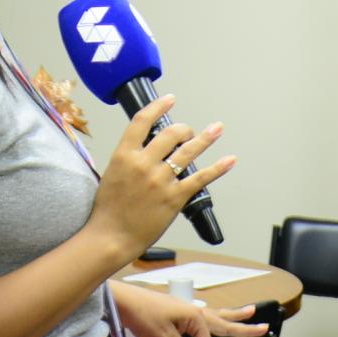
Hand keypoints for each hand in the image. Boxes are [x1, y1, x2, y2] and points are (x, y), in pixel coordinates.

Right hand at [88, 95, 235, 259]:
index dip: (159, 107)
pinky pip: (201, 178)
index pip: (142, 121)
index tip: (170, 100)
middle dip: (183, 129)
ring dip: (206, 138)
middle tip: (187, 132)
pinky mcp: (175, 197)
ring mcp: (161, 180)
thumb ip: (128, 158)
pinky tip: (229, 160)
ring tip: (217, 128)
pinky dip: (218, 168)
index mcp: (124, 155)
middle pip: (170, 133)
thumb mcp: (111, 174)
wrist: (111, 236)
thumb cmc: (108, 210)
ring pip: (188, 151)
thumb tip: (145, 148)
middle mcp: (144, 164)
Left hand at [110, 281, 266, 336]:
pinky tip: (215, 318)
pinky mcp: (178, 310)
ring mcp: (187, 309)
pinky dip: (212, 320)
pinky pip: (201, 317)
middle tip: (263, 325)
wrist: (124, 301)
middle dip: (243, 325)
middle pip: (224, 321)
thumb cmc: (143, 316)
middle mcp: (195, 311)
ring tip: (249, 311)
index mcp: (195, 317)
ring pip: (216, 315)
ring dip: (232, 315)